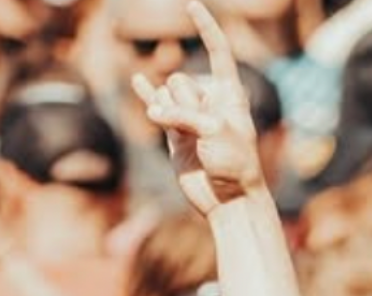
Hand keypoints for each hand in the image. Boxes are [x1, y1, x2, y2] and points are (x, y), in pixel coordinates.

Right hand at [130, 2, 262, 215]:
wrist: (228, 199)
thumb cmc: (235, 166)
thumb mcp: (216, 134)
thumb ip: (186, 116)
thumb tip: (154, 111)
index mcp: (230, 94)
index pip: (218, 51)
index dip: (206, 27)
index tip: (191, 3)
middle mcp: (210, 100)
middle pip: (180, 81)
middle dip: (182, 103)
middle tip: (201, 133)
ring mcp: (190, 115)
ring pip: (164, 97)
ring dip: (166, 115)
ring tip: (188, 141)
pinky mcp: (174, 133)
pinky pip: (155, 106)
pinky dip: (145, 94)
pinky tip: (136, 80)